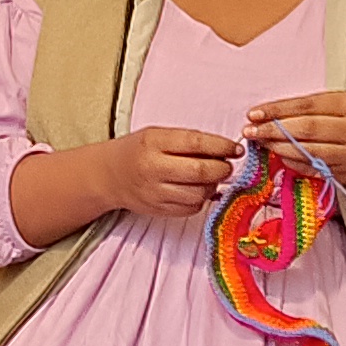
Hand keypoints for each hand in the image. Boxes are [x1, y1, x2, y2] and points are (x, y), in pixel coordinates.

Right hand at [98, 124, 239, 217]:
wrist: (110, 175)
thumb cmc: (139, 151)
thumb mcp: (158, 135)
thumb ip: (188, 141)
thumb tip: (225, 151)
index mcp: (154, 143)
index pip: (196, 143)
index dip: (222, 146)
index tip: (236, 148)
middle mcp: (153, 168)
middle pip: (200, 171)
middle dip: (222, 169)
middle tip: (227, 166)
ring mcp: (155, 192)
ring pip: (199, 193)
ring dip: (213, 185)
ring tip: (211, 177)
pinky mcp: (159, 210)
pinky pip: (191, 208)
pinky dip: (201, 198)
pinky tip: (197, 189)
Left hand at [243, 89, 345, 193]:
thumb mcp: (336, 107)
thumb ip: (307, 109)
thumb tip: (266, 115)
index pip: (307, 105)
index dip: (278, 109)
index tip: (254, 113)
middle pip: (306, 128)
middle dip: (273, 129)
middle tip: (250, 131)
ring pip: (307, 150)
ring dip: (278, 147)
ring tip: (260, 142)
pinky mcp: (343, 171)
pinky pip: (311, 166)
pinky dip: (291, 161)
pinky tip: (278, 156)